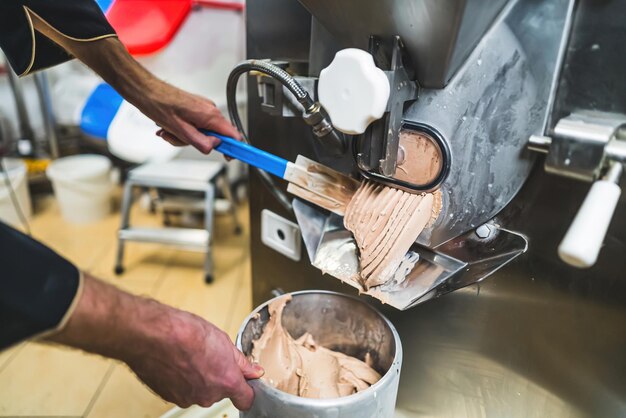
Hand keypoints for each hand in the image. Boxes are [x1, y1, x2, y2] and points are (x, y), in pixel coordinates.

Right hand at [46, 276, 262, 409]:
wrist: (152, 335)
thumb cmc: (185, 333)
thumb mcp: (223, 340)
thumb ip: (241, 362)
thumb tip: (254, 371)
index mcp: (226, 381)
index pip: (246, 399)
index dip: (246, 390)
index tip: (245, 382)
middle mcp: (208, 395)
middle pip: (220, 392)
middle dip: (218, 376)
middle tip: (209, 355)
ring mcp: (187, 397)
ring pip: (200, 390)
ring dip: (198, 376)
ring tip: (190, 354)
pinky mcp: (169, 396)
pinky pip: (182, 390)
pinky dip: (181, 378)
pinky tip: (177, 360)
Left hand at [148, 82, 241, 153]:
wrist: (147, 90)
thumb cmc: (159, 105)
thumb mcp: (180, 130)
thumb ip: (201, 141)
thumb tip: (214, 147)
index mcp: (210, 115)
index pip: (233, 135)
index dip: (233, 148)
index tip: (231, 157)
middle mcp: (210, 110)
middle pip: (215, 136)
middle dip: (198, 143)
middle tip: (181, 140)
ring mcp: (204, 109)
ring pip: (203, 133)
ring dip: (186, 137)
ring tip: (170, 132)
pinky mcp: (197, 109)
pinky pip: (197, 126)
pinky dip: (185, 130)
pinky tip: (172, 127)